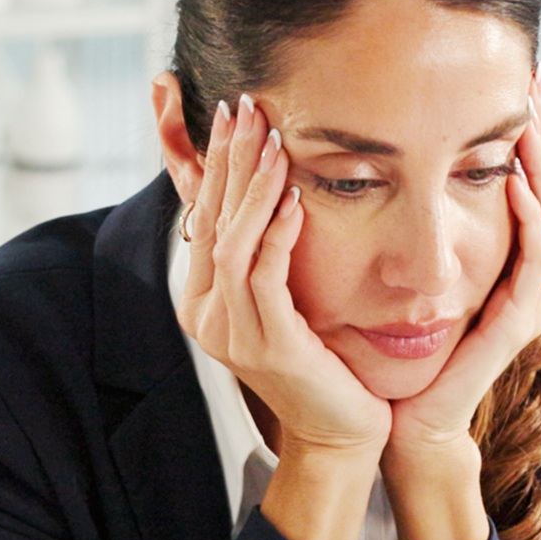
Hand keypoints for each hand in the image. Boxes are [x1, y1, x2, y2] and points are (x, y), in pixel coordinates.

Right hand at [175, 94, 389, 463]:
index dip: (213, 162)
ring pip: (232, 242)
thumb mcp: (283, 299)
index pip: (201, 216)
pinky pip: (264, 276)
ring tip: (271, 138)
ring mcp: (231, 333)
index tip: (232, 112)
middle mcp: (205, 315)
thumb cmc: (320, 362)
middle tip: (244, 105)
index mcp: (201, 300)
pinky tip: (293, 196)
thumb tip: (266, 190)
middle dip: (227, 158)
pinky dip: (277, 232)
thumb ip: (264, 252)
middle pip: (210, 219)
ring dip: (252, 186)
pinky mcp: (268, 345)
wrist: (339, 433)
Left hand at [387, 111, 540, 460]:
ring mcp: (526, 302)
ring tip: (528, 123)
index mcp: (504, 266)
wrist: (405, 422)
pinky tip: (513, 181)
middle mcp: (525, 279)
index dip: (524, 138)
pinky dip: (528, 219)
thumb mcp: (408, 275)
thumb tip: (384, 161)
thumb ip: (412, 229)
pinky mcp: (514, 325)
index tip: (514, 81)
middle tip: (535, 83)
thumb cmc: (400, 353)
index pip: (525, 187)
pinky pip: (532, 261)